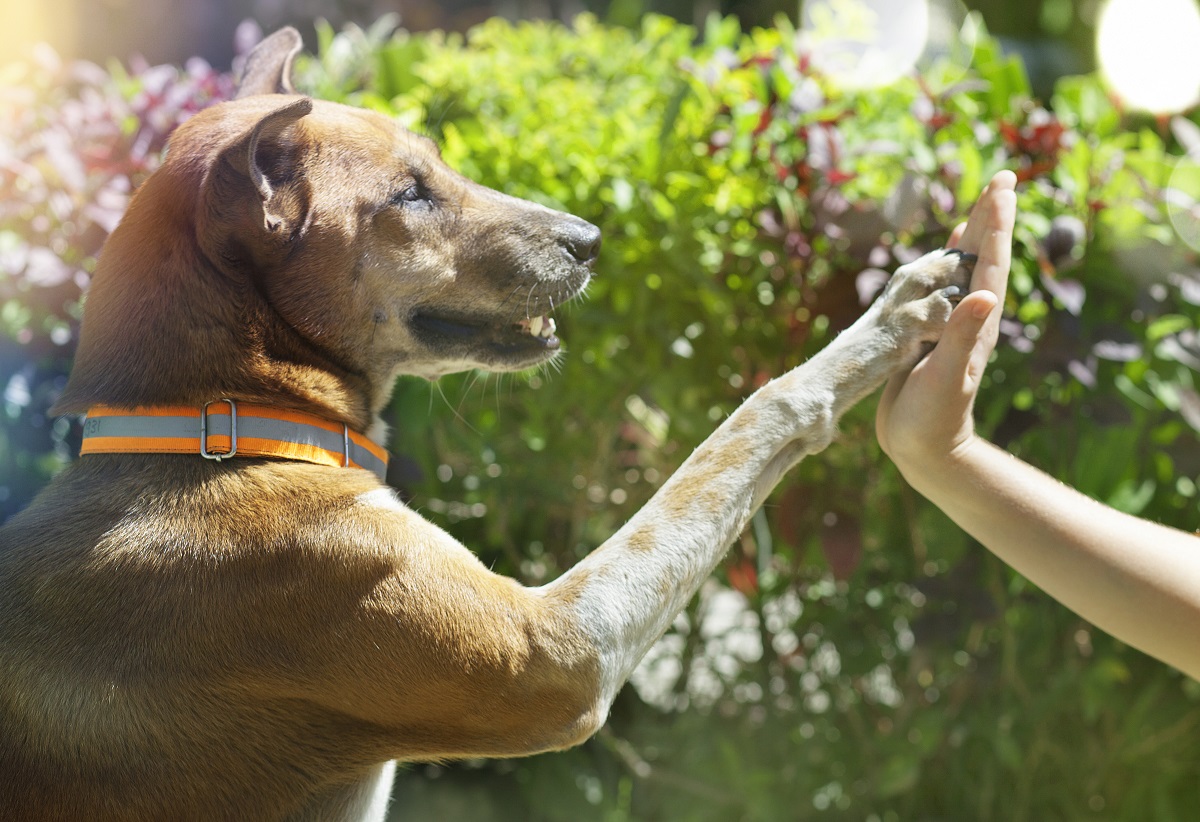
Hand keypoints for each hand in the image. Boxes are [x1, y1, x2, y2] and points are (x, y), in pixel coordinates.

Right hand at [875, 170, 1016, 478]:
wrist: (924, 446)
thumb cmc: (933, 417)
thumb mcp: (947, 377)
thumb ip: (962, 336)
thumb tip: (983, 294)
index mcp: (978, 322)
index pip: (991, 264)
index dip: (996, 225)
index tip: (1001, 188)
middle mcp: (972, 317)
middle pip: (986, 257)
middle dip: (994, 217)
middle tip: (1004, 177)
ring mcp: (956, 323)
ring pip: (968, 267)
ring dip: (976, 234)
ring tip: (982, 203)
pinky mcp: (936, 331)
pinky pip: (946, 284)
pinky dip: (951, 261)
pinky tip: (950, 248)